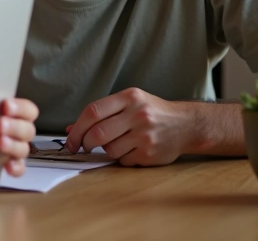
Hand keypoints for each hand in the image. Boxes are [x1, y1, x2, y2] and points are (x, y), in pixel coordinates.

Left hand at [0, 98, 37, 175]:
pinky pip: (20, 169)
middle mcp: (19, 132)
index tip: (6, 105)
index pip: (28, 110)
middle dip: (14, 126)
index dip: (20, 108)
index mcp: (16, 115)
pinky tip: (7, 165)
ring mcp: (16, 149)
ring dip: (13, 145)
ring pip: (24, 149)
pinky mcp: (11, 164)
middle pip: (27, 130)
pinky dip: (16, 168)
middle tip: (0, 123)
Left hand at [65, 88, 194, 165]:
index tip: (70, 139)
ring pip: (109, 149)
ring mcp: (145, 135)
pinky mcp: (150, 153)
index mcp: (129, 97)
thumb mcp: (129, 103)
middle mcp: (138, 114)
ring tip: (118, 143)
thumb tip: (71, 130)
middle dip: (85, 143)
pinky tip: (132, 150)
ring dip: (106, 150)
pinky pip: (123, 160)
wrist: (187, 124)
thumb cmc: (151, 112)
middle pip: (98, 134)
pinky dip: (121, 158)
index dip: (77, 128)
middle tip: (83, 147)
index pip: (93, 112)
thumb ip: (101, 113)